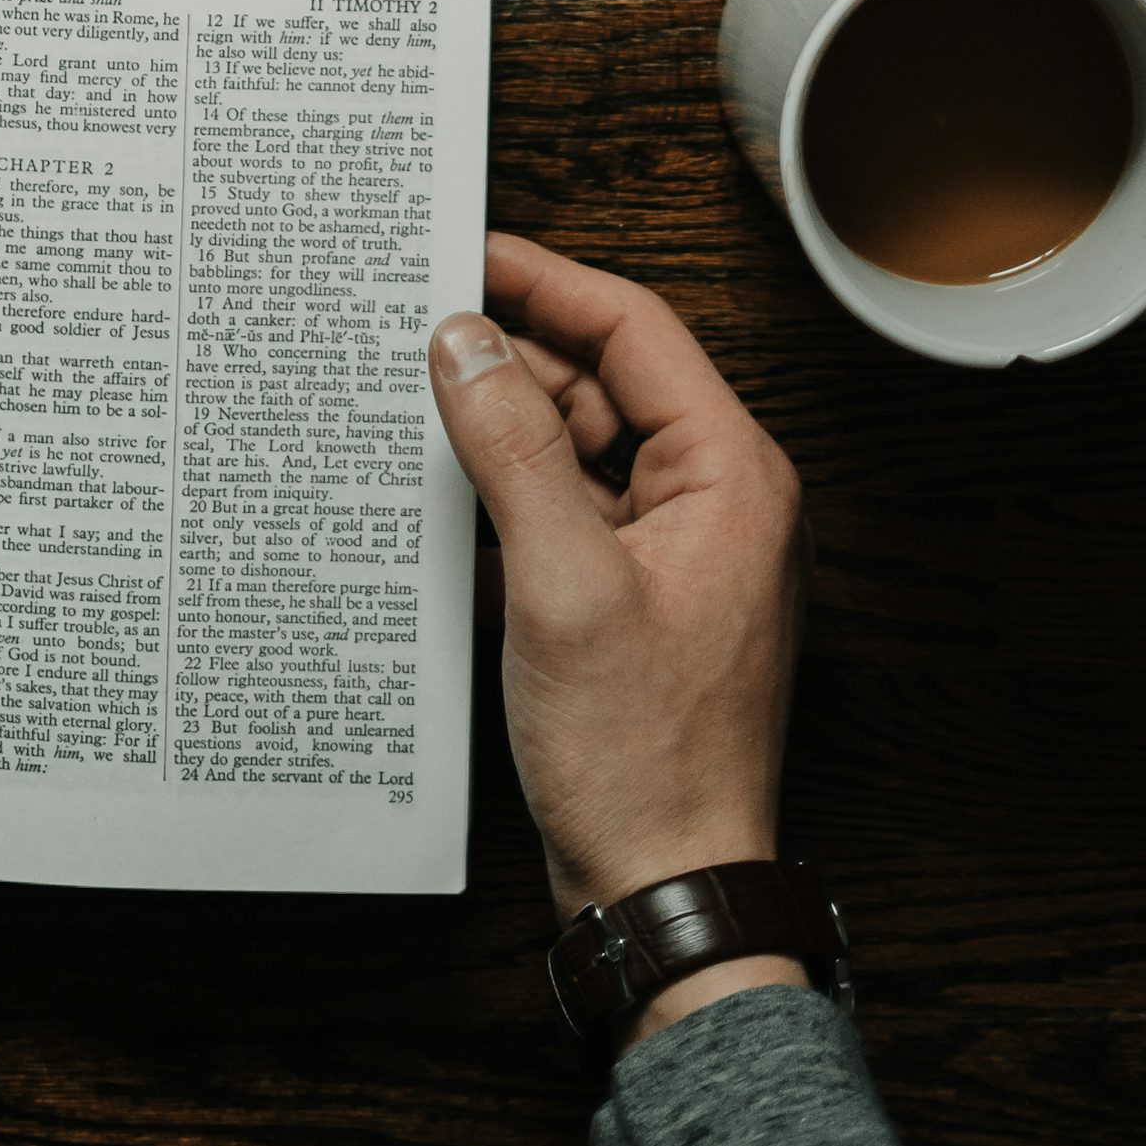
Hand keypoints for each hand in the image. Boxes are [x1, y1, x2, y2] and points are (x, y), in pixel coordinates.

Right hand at [429, 234, 807, 1038]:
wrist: (666, 893)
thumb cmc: (641, 759)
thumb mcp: (560, 582)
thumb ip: (513, 447)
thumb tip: (465, 340)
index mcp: (731, 476)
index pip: (635, 328)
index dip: (545, 280)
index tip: (464, 252)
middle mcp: (717, 501)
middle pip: (605, 381)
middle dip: (512, 356)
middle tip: (414, 332)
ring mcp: (679, 553)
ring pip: (582, 445)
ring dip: (505, 428)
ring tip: (414, 409)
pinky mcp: (638, 599)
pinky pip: (572, 509)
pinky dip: (512, 493)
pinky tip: (443, 496)